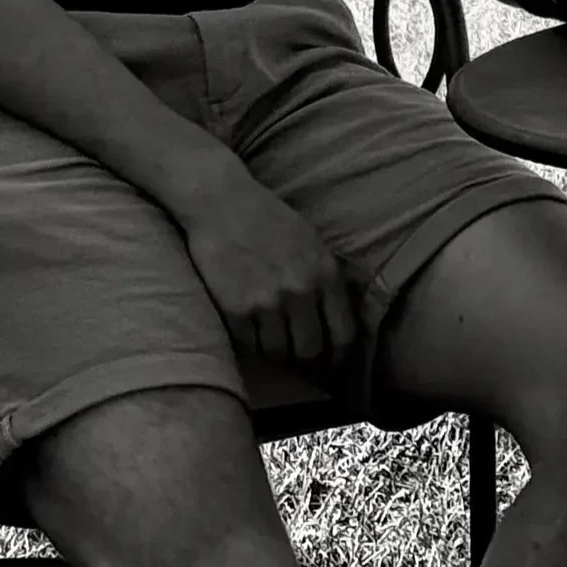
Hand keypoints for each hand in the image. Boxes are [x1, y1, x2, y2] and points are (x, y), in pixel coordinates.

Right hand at [171, 158, 356, 365]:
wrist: (223, 204)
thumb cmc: (270, 219)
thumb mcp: (313, 243)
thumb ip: (327, 280)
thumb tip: (336, 319)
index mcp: (325, 274)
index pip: (343, 333)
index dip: (339, 355)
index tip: (333, 362)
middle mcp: (300, 291)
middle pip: (310, 349)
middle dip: (304, 355)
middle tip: (296, 353)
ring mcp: (267, 302)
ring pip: (277, 351)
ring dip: (274, 349)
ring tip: (270, 337)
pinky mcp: (236, 309)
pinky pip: (248, 344)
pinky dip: (249, 341)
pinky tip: (249, 328)